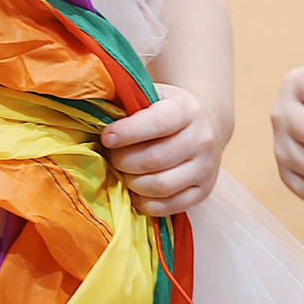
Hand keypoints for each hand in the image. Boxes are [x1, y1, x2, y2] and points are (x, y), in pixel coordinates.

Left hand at [101, 83, 223, 216]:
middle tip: (111, 157)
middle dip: (122, 161)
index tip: (106, 138)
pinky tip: (135, 190)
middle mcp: (202, 139)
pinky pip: (168, 207)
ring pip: (160, 186)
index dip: (127, 133)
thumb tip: (96, 116)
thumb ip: (128, 103)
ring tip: (123, 172)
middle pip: (154, 159)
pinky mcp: (203, 192)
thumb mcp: (153, 96)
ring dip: (131, 183)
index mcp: (187, 110)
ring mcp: (205, 168)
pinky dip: (144, 203)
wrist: (207, 125)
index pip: (157, 123)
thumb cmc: (169, 110)